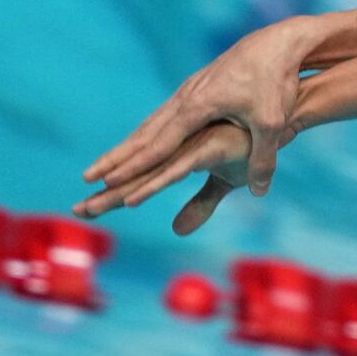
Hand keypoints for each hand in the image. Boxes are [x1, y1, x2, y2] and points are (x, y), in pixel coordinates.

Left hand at [74, 122, 251, 235]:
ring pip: (149, 175)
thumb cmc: (251, 150)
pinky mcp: (209, 148)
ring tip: (93, 207)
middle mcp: (178, 150)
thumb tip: (177, 230)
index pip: (139, 181)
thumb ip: (200, 206)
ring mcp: (192, 147)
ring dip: (120, 193)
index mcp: (177, 158)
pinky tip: (134, 200)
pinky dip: (154, 186)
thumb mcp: (224, 186)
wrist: (280, 125)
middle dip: (105, 196)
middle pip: (136, 177)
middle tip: (76, 210)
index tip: (84, 210)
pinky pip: (176, 172)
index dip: (112, 196)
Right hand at [83, 17, 321, 196]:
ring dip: (128, 145)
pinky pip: (166, 115)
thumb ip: (263, 158)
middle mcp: (185, 98)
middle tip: (86, 178)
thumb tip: (259, 192)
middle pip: (144, 134)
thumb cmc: (275, 81)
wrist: (277, 42)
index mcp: (197, 107)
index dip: (135, 166)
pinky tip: (144, 140)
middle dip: (116, 158)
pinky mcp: (199, 87)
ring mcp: (190, 91)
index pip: (159, 144)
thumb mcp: (272, 122)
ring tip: (106, 164)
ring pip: (152, 123)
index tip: (108, 184)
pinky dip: (148, 132)